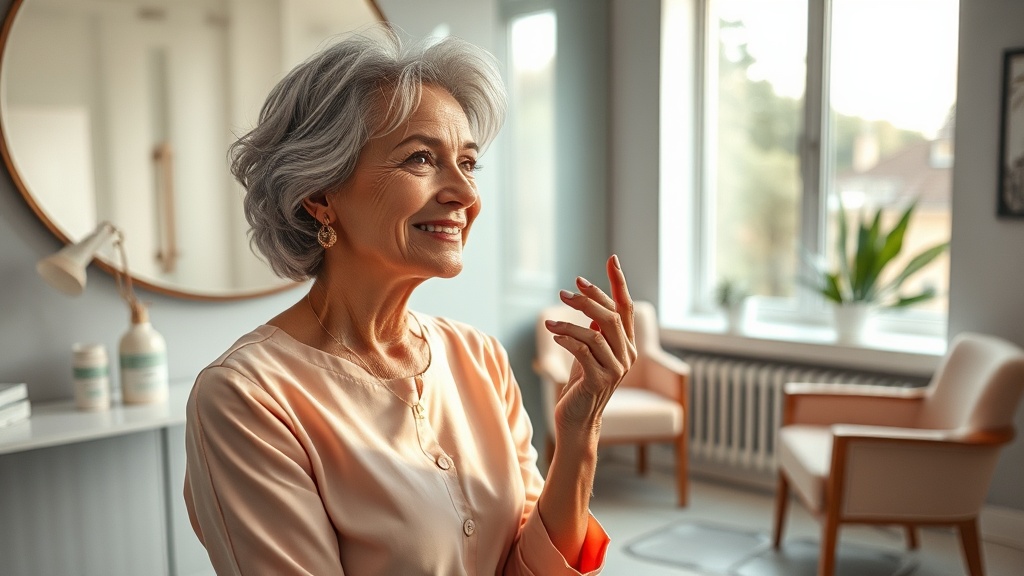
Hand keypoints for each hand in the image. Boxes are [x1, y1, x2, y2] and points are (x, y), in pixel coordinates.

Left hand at [544, 255, 636, 437]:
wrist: (576, 421)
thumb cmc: (580, 385)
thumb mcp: (589, 353)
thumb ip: (596, 331)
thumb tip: (591, 304)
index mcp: (626, 345)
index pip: (626, 307)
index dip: (618, 282)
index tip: (611, 259)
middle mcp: (626, 355)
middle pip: (612, 316)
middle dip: (589, 299)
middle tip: (567, 291)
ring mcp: (616, 369)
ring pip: (598, 332)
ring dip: (572, 321)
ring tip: (551, 319)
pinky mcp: (600, 380)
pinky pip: (583, 350)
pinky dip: (567, 338)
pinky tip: (553, 332)